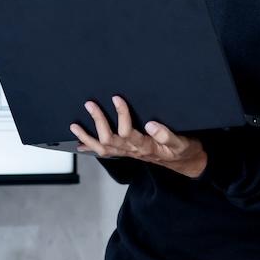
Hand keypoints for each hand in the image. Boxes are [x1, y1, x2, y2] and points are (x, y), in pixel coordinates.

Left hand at [70, 95, 207, 177]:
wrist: (184, 161)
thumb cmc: (182, 149)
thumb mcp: (181, 143)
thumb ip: (167, 135)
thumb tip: (152, 125)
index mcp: (146, 146)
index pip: (129, 131)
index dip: (121, 114)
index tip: (116, 98)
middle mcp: (133, 150)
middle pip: (110, 138)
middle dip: (98, 121)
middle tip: (90, 104)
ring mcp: (128, 153)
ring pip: (103, 148)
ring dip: (87, 136)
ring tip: (74, 125)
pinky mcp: (126, 153)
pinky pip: (105, 152)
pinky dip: (91, 147)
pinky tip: (79, 142)